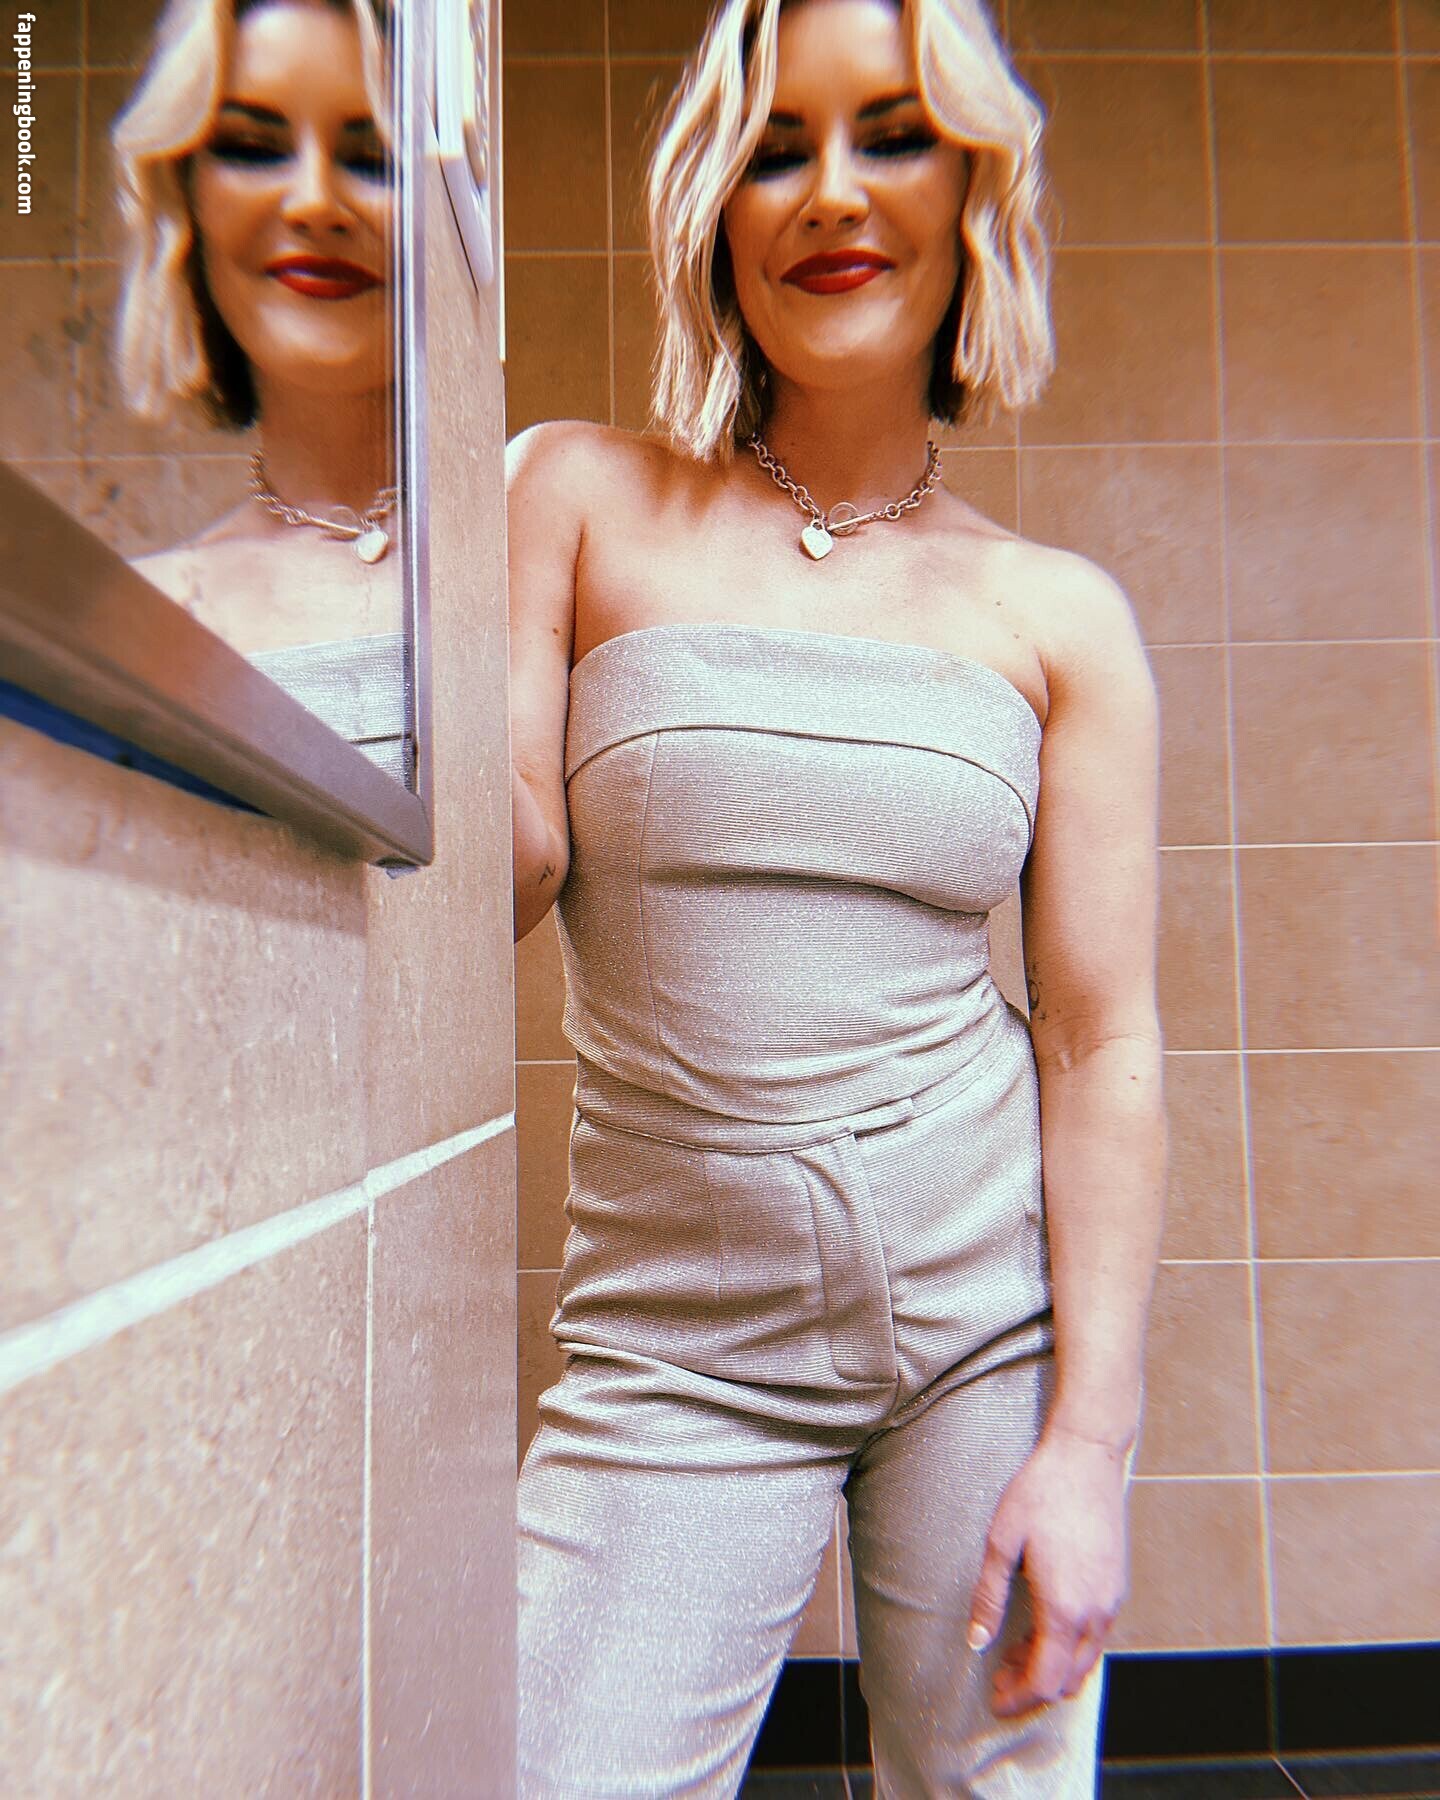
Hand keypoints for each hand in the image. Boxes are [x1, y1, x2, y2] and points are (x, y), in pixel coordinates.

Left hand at [966, 1426, 1129, 1716]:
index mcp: (1064, 1609)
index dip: (1018, 1697)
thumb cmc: (1041, 1493)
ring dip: (1052, 1667)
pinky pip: (1095, 1637)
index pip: (1044, 1680)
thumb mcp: (1002, 1542)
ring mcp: (1111, 1602)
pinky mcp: (1116, 1587)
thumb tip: (976, 1640)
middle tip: (999, 1675)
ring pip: (1085, 1662)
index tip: (995, 1699)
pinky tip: (1042, 1626)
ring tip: (1014, 1650)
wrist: (1086, 1457)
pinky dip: (1069, 1647)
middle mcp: (1095, 1614)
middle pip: (1067, 1680)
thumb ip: (989, 1596)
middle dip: (1033, 1687)